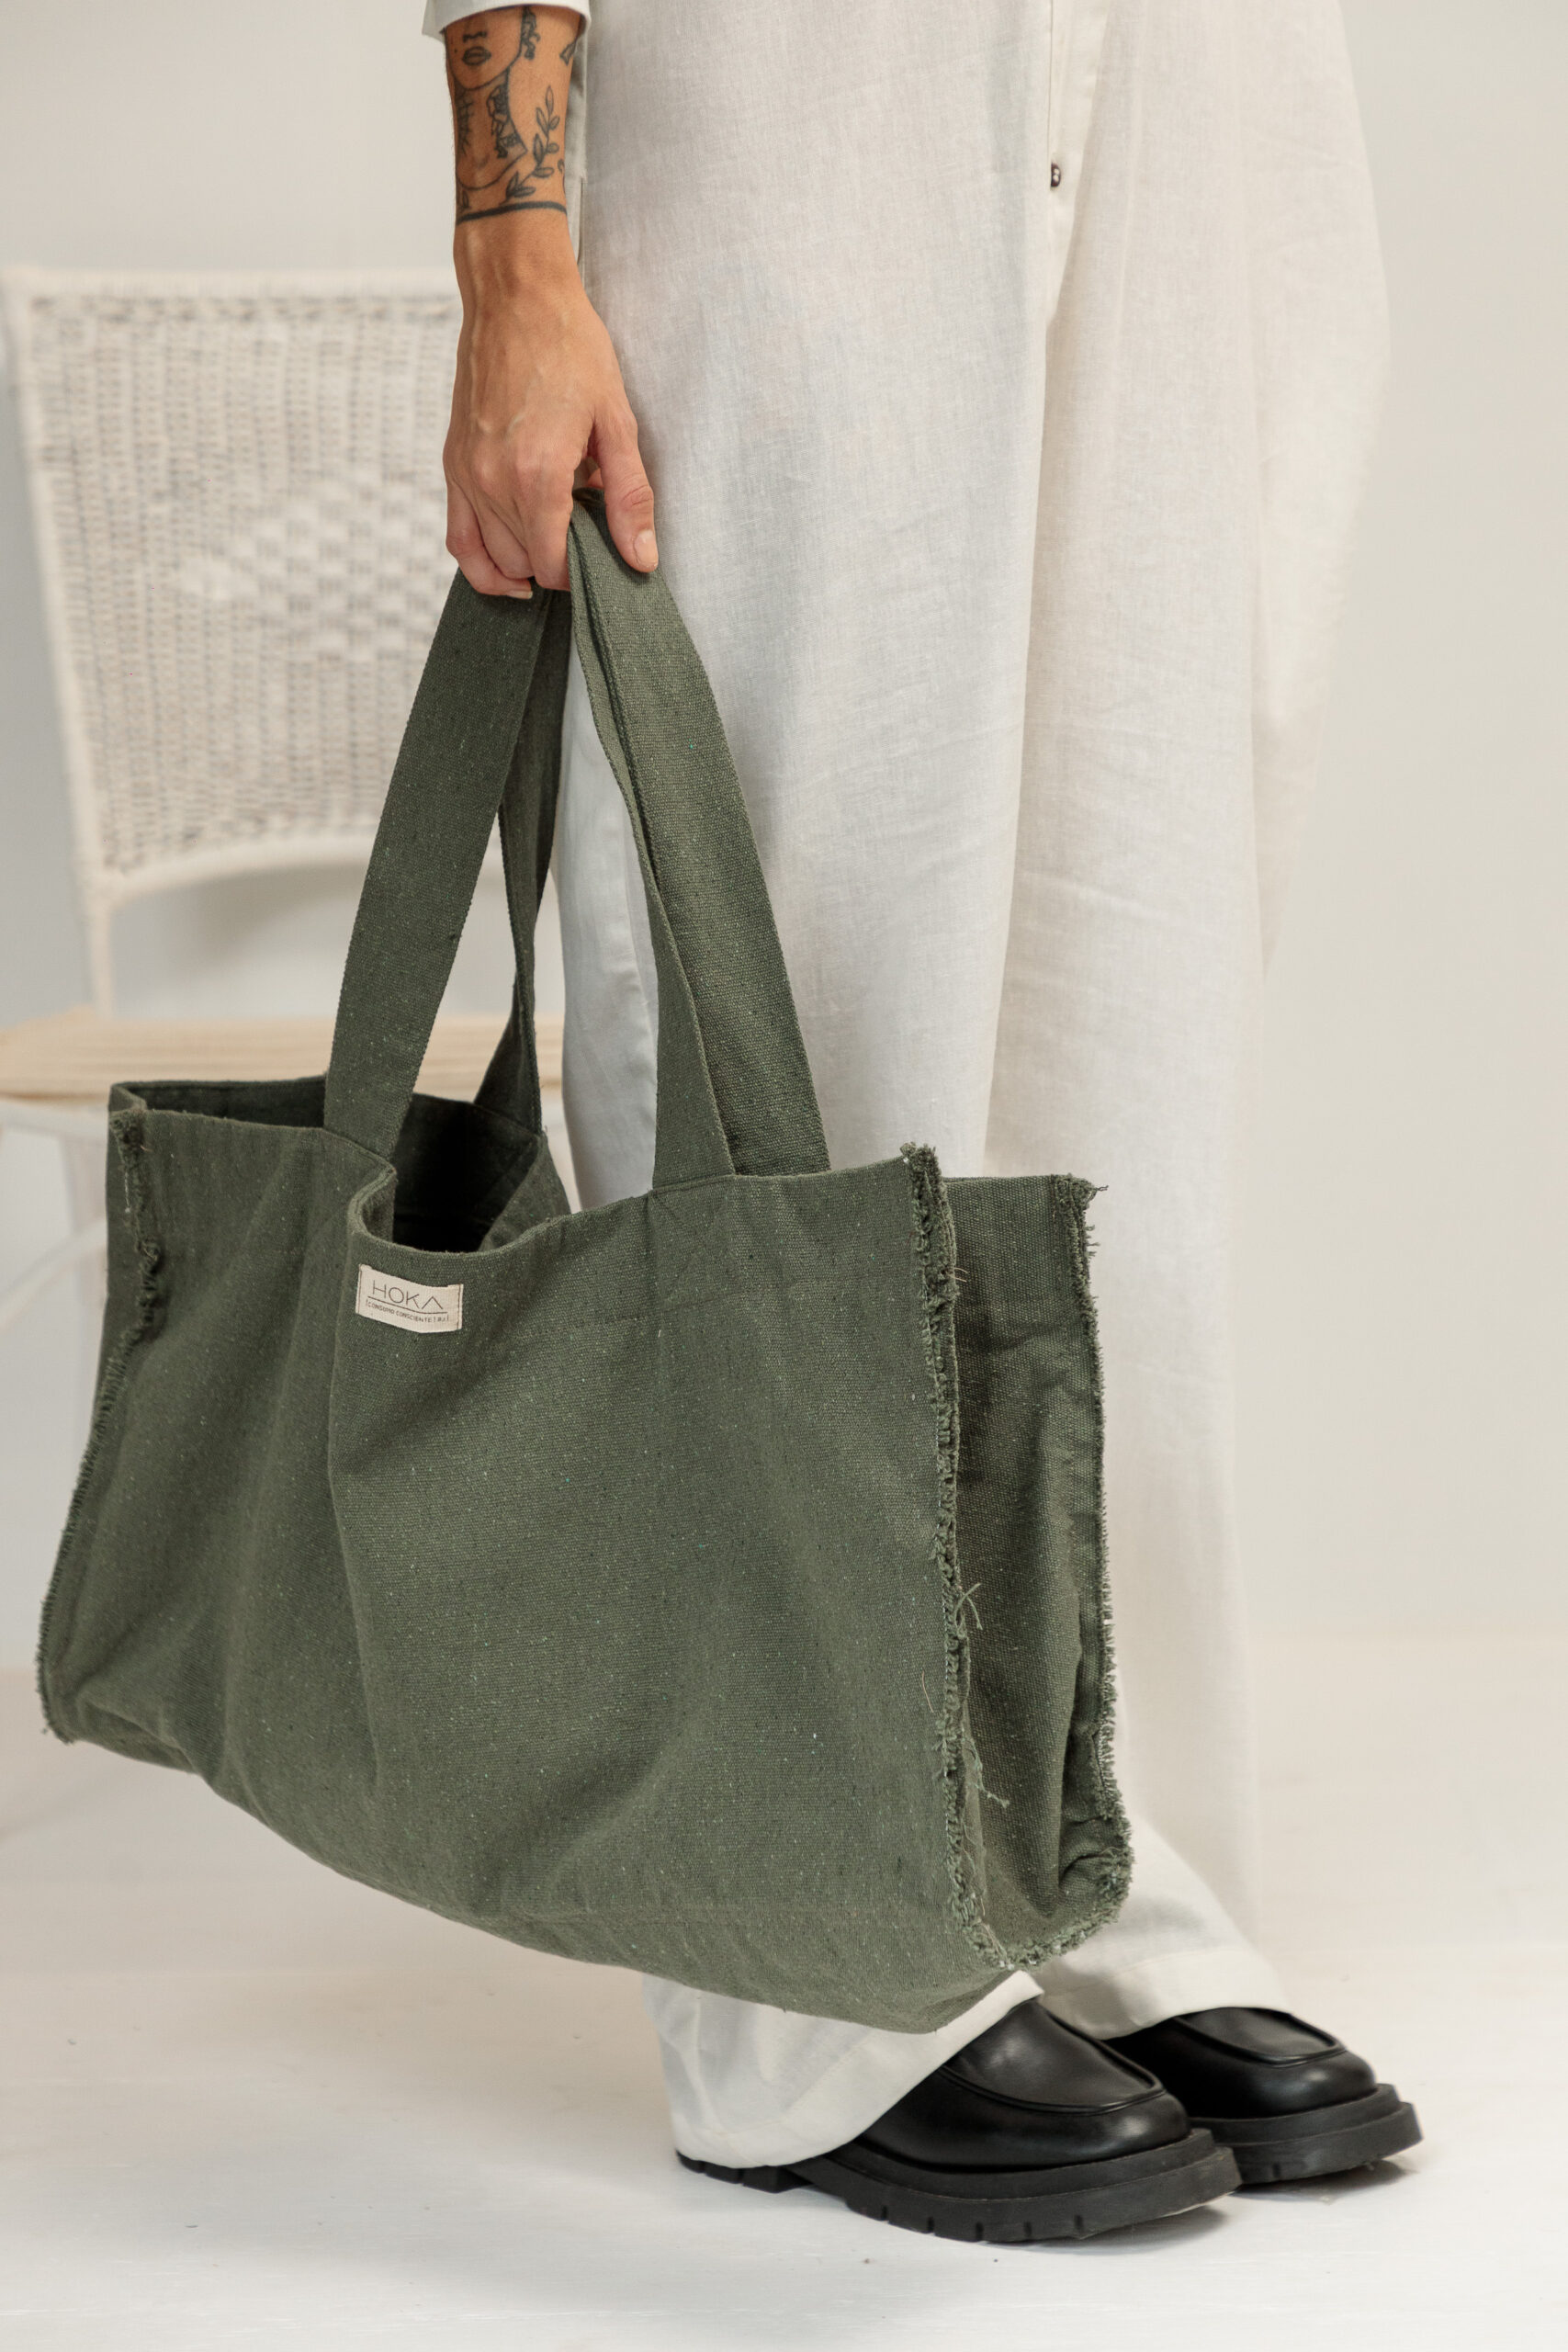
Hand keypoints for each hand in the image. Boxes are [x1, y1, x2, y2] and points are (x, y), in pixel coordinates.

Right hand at [445, 212, 656, 597]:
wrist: (516, 296)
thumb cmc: (569, 347)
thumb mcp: (616, 422)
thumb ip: (629, 496)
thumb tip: (641, 558)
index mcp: (537, 474)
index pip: (553, 565)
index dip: (581, 574)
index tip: (602, 557)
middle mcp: (494, 482)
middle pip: (524, 565)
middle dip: (558, 564)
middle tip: (586, 537)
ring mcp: (467, 475)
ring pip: (491, 559)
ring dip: (525, 563)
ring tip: (556, 539)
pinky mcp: (453, 465)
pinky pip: (458, 540)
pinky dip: (481, 564)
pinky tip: (511, 570)